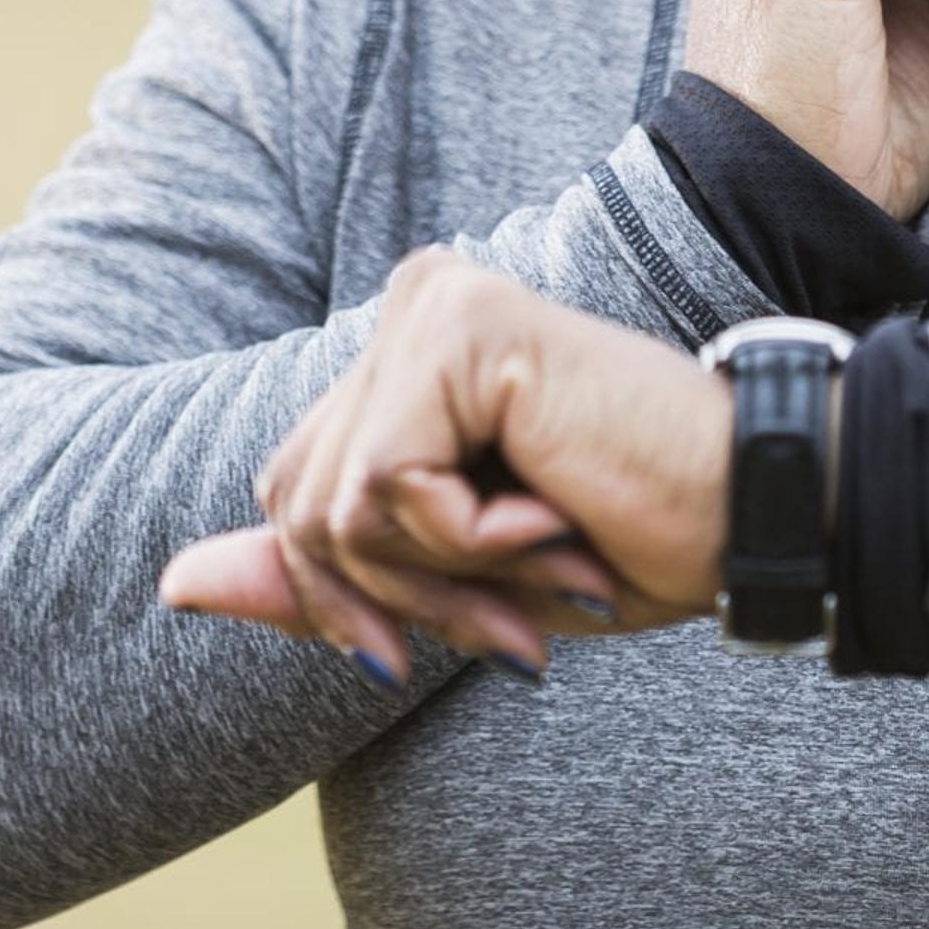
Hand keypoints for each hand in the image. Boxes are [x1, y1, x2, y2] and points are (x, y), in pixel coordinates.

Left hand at [158, 252, 729, 681]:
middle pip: (296, 502)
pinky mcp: (458, 329)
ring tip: (548, 562)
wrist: (757, 509)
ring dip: (444, 581)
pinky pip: (385, 490)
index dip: (360, 596)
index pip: (292, 493)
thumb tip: (171, 584)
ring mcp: (429, 304)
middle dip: (400, 599)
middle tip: (523, 617)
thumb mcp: (452, 577)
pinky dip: (469, 544)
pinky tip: (554, 515)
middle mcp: (409, 302)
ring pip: (334, 508)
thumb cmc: (630, 537)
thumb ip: (321, 571)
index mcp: (405, 346)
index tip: (486, 627)